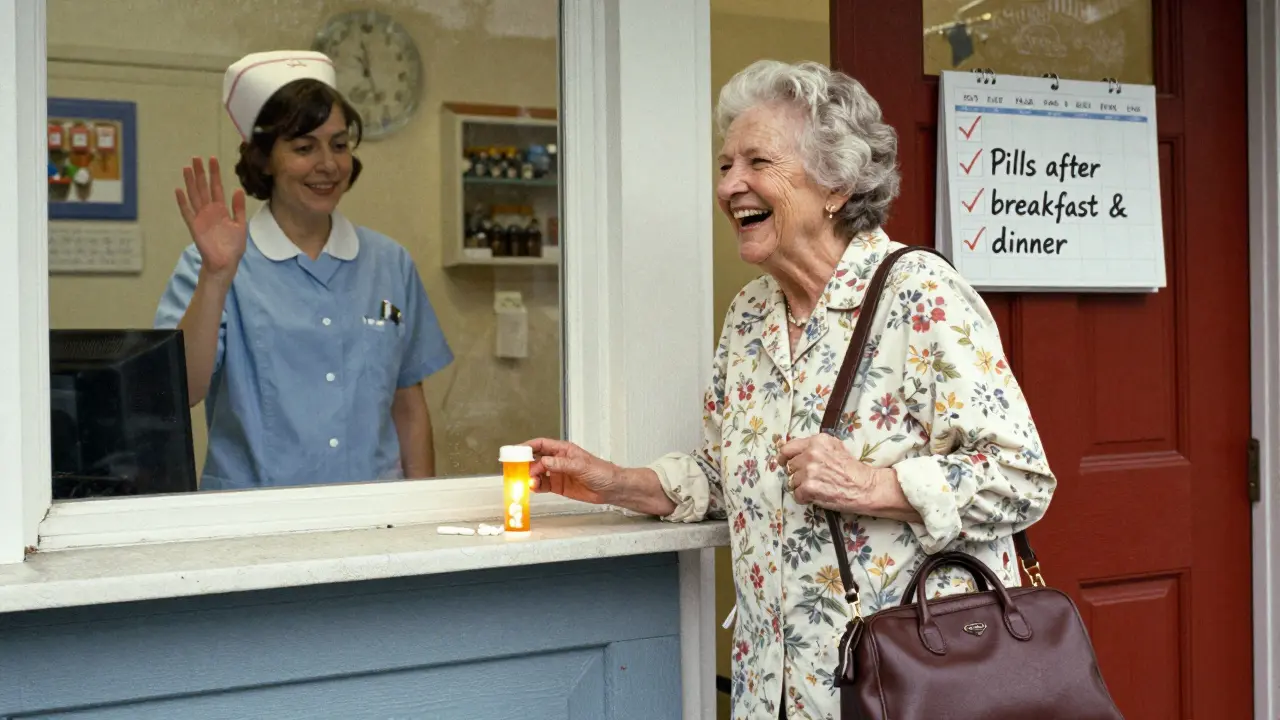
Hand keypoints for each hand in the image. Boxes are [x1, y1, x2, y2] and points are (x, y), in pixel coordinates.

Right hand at [176, 156, 246, 280]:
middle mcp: (209, 211)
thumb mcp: (240, 225)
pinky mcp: (195, 226)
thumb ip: (238, 208)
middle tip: (196, 157)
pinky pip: (187, 212)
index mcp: (221, 210)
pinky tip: (179, 190)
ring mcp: (201, 218)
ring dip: (190, 182)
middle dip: (200, 173)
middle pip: (203, 188)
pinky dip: (183, 202)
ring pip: (194, 196)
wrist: (226, 263)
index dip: (214, 174)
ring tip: (187, 168)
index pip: (217, 187)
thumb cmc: (233, 247)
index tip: (212, 159)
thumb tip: (237, 190)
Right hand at [525, 437, 619, 504]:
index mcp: (563, 450)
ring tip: (528, 482)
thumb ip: (561, 464)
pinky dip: (535, 486)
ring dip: (530, 477)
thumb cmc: (602, 471)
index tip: (515, 451)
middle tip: (516, 469)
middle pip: (535, 459)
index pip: (541, 444)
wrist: (611, 488)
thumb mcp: (581, 466)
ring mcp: (557, 473)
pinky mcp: (558, 486)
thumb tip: (544, 462)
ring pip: (537, 473)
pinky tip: (533, 487)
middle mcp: (558, 460)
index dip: (527, 446)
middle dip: (525, 463)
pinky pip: (542, 485)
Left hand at [779, 433, 893, 513]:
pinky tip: (816, 496)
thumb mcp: (836, 447)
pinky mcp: (809, 487)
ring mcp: (809, 471)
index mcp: (817, 441)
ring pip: (791, 481)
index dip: (784, 458)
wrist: (865, 487)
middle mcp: (811, 453)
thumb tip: (794, 450)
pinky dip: (804, 498)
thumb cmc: (852, 469)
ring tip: (817, 488)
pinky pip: (796, 495)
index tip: (783, 463)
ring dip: (800, 487)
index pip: (787, 448)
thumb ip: (815, 446)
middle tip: (810, 479)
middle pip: (789, 466)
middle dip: (796, 474)